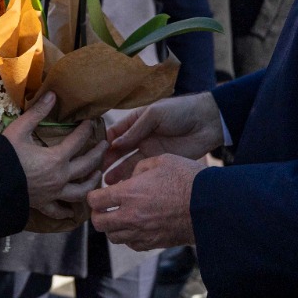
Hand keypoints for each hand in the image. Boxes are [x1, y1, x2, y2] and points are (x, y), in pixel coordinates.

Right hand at [2, 94, 106, 215]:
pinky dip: (67, 211)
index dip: (86, 129)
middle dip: (98, 153)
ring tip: (98, 175)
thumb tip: (52, 94)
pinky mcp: (43, 204)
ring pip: (80, 191)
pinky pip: (58, 211)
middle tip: (105, 145)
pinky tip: (72, 212)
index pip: (78, 141)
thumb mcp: (19, 130)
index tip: (91, 121)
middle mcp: (60, 178)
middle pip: (86, 165)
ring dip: (91, 182)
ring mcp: (53, 194)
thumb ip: (37, 113)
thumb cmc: (4, 156)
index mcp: (56, 158)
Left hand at [88, 154, 202, 250]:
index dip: (93, 195)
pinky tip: (136, 225)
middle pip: (99, 223)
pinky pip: (131, 244)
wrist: (210, 205)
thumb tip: (130, 178)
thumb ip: (139, 168)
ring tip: (120, 216)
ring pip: (113, 237)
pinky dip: (128, 236)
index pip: (95, 200)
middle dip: (98, 213)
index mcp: (130, 193)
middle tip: (104, 206)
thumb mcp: (161, 161)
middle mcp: (131, 216)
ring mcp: (142, 233)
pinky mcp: (154, 243)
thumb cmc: (187, 178)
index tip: (98, 192)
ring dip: (112, 226)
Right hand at [104, 91, 221, 180]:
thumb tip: (114, 144)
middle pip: (118, 151)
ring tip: (104, 183)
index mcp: (136, 121)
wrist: (207, 122)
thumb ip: (135, 130)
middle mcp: (140, 137)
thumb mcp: (155, 114)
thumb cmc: (181, 111)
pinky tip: (123, 186)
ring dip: (116, 172)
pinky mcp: (160, 163)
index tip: (90, 153)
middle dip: (106, 161)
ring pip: (128, 164)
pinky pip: (143, 172)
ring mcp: (149, 151)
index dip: (102, 142)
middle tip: (94, 172)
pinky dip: (132, 179)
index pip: (114, 133)